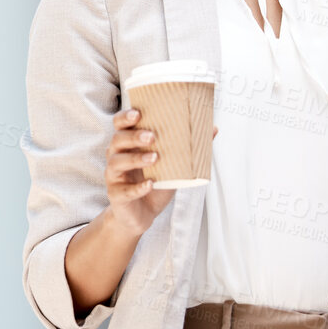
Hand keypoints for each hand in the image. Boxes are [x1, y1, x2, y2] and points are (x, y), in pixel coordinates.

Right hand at [104, 108, 217, 237]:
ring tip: (155, 158)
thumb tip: (213, 128)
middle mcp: (117, 157)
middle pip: (117, 140)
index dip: (125, 117)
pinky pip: (124, 190)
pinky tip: (150, 184)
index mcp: (128, 145)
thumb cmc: (155, 184)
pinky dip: (137, 187)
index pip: (120, 125)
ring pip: (116, 162)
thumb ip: (188, 148)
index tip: (138, 113)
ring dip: (136, 159)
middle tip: (152, 136)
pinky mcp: (117, 195)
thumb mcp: (173, 165)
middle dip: (133, 136)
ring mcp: (114, 177)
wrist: (142, 215)